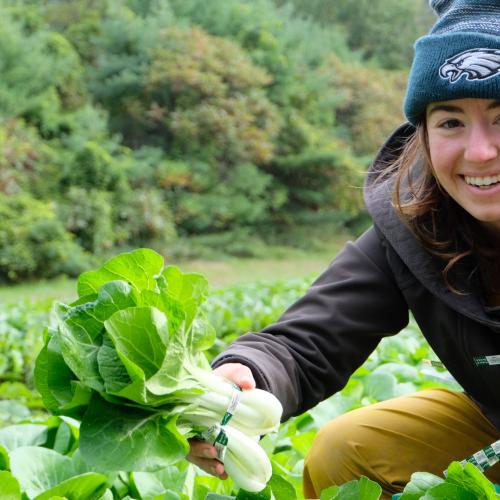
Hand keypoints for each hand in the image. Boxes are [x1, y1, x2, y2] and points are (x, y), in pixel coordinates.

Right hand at [186, 363, 255, 478]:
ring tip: (222, 471)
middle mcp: (191, 420)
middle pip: (188, 442)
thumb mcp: (236, 372)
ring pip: (196, 453)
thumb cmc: (229, 376)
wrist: (233, 382)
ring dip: (207, 464)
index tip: (209, 445)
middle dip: (200, 453)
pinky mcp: (209, 439)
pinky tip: (225, 474)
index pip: (183, 423)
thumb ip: (241, 376)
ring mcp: (199, 431)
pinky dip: (213, 466)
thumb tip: (247, 385)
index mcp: (191, 404)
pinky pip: (206, 455)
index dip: (191, 437)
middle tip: (215, 455)